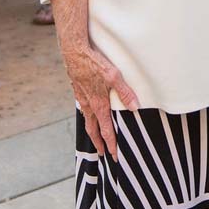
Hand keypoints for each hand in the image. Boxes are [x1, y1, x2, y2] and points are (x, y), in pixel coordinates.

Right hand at [60, 38, 139, 159]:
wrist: (74, 51)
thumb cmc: (94, 62)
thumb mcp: (114, 76)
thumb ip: (125, 92)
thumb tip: (135, 107)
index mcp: (98, 104)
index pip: (106, 130)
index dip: (111, 144)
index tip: (114, 156)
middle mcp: (89, 105)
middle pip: (93, 130)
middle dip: (99, 143)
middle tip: (103, 154)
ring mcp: (82, 98)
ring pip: (87, 120)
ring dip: (92, 131)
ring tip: (96, 137)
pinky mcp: (78, 90)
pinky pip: (83, 109)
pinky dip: (87, 117)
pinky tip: (90, 113)